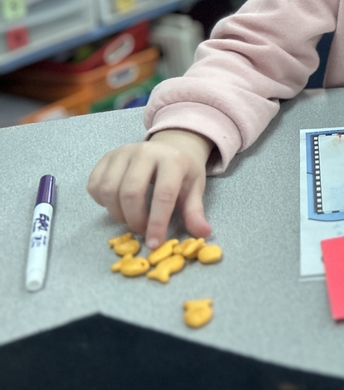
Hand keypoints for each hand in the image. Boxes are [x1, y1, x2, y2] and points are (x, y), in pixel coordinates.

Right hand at [87, 129, 213, 248]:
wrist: (170, 146)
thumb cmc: (182, 171)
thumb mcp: (194, 188)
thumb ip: (195, 211)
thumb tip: (203, 233)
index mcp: (172, 160)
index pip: (163, 195)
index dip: (157, 222)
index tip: (154, 243)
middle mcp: (145, 152)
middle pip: (130, 192)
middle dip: (134, 219)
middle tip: (141, 230)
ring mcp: (123, 152)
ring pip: (108, 190)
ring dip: (117, 213)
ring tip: (130, 218)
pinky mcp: (107, 157)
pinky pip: (94, 185)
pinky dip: (101, 202)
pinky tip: (116, 205)